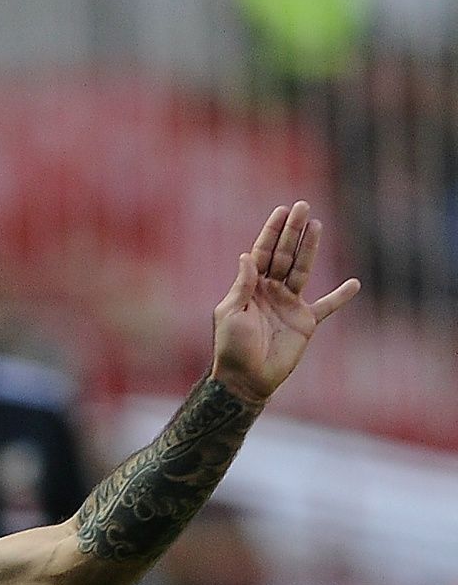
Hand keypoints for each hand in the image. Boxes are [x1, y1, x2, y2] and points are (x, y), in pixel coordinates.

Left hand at [211, 201, 359, 403]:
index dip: (271, 232)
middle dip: (292, 231)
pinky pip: (327, 306)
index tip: (281, 211)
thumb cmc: (231, 347)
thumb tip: (247, 255)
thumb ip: (243, 285)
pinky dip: (340, 296)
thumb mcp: (231, 312)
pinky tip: (354, 284)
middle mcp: (270, 291)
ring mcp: (289, 305)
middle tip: (302, 206)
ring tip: (317, 225)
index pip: (262, 252)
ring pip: (302, 270)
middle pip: (284, 255)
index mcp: (250, 286)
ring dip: (310, 249)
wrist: (246, 378)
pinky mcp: (305, 322)